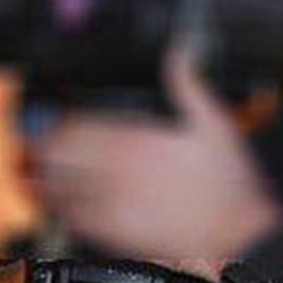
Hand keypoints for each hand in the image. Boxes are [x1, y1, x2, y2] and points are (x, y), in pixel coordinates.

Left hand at [31, 50, 282, 282]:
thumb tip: (183, 49)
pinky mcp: (111, 230)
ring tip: (52, 174)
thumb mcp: (215, 121)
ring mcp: (110, 201)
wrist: (233, 233)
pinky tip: (66, 203)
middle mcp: (116, 169)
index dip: (66, 124)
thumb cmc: (228, 181)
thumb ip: (189, 82)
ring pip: (57, 185)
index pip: (77, 126)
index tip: (69, 126)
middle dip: (51, 148)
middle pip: (58, 154)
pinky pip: (69, 217)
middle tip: (53, 149)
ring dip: (48, 177)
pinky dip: (60, 207)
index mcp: (137, 139)